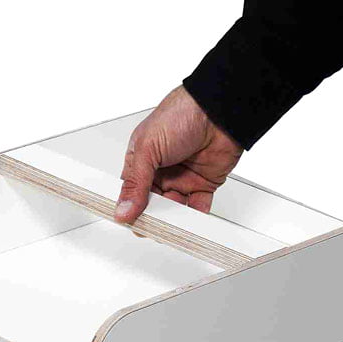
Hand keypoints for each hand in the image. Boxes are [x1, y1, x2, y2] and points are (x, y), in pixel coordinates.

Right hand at [115, 86, 242, 223]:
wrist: (219, 111)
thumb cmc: (182, 114)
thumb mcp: (148, 147)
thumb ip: (136, 182)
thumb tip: (123, 209)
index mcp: (142, 160)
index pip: (130, 191)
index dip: (128, 208)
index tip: (127, 222)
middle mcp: (160, 171)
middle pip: (151, 205)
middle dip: (150, 218)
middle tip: (149, 228)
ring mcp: (181, 179)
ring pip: (172, 210)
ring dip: (171, 221)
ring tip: (168, 228)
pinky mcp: (202, 185)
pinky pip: (196, 209)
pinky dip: (194, 220)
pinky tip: (188, 225)